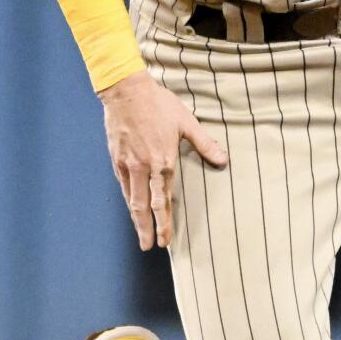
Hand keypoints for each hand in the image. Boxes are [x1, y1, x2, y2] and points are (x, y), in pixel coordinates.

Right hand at [100, 70, 227, 251]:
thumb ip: (205, 144)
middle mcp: (144, 167)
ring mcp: (128, 164)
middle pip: (145, 206)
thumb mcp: (187, 122)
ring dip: (136, 220)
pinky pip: (123, 184)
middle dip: (149, 229)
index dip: (165, 221)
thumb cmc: (160, 104)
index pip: (163, 199)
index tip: (166, 239)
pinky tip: (130, 208)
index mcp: (163, 160)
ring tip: (140, 236)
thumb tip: (223, 160)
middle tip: (151, 247)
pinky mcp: (116, 158)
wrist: (127, 92)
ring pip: (131, 199)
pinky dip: (127, 199)